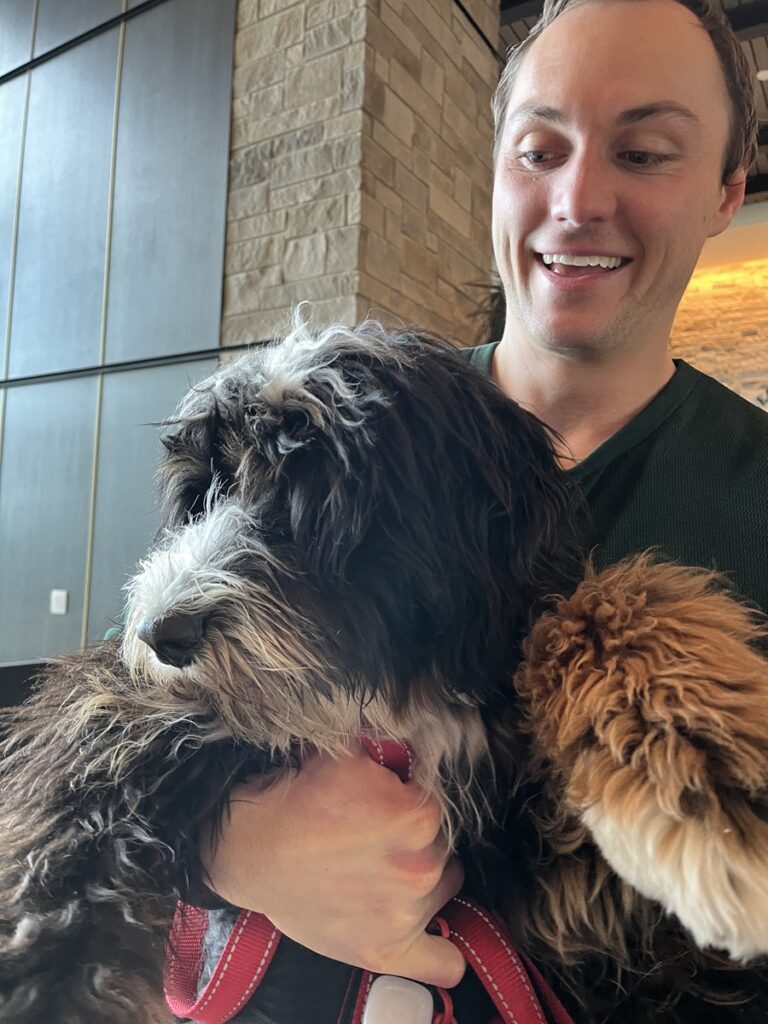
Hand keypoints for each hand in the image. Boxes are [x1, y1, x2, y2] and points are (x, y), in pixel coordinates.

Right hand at [201, 744, 465, 987]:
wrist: (253, 846)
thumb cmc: (299, 797)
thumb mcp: (353, 756)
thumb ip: (398, 756)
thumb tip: (424, 749)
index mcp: (418, 817)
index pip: (440, 806)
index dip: (413, 801)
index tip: (390, 802)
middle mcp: (420, 867)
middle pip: (443, 847)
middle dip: (419, 839)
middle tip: (379, 835)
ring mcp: (405, 914)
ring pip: (443, 887)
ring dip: (423, 878)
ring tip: (381, 868)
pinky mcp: (385, 950)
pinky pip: (442, 964)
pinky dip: (442, 955)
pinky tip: (428, 929)